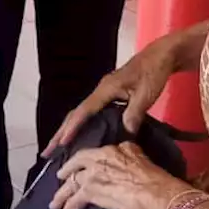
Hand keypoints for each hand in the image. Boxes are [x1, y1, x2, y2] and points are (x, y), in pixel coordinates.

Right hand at [43, 32, 179, 156]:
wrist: (162, 56)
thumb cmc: (154, 72)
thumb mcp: (146, 94)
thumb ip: (134, 113)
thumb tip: (124, 133)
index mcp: (106, 89)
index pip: (84, 111)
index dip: (73, 128)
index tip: (61, 143)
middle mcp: (101, 91)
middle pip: (76, 113)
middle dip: (61, 132)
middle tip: (47, 151)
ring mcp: (105, 93)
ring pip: (82, 114)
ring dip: (69, 129)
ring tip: (58, 147)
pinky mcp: (111, 95)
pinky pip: (91, 113)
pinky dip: (82, 125)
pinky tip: (82, 136)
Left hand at [50, 143, 189, 208]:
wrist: (157, 194)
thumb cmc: (155, 178)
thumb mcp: (139, 156)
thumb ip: (128, 152)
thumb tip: (125, 152)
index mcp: (109, 150)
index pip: (88, 155)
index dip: (79, 162)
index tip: (75, 167)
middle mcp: (96, 160)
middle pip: (74, 168)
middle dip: (65, 175)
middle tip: (60, 181)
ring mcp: (92, 176)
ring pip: (70, 185)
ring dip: (61, 197)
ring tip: (54, 206)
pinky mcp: (91, 193)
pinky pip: (74, 203)